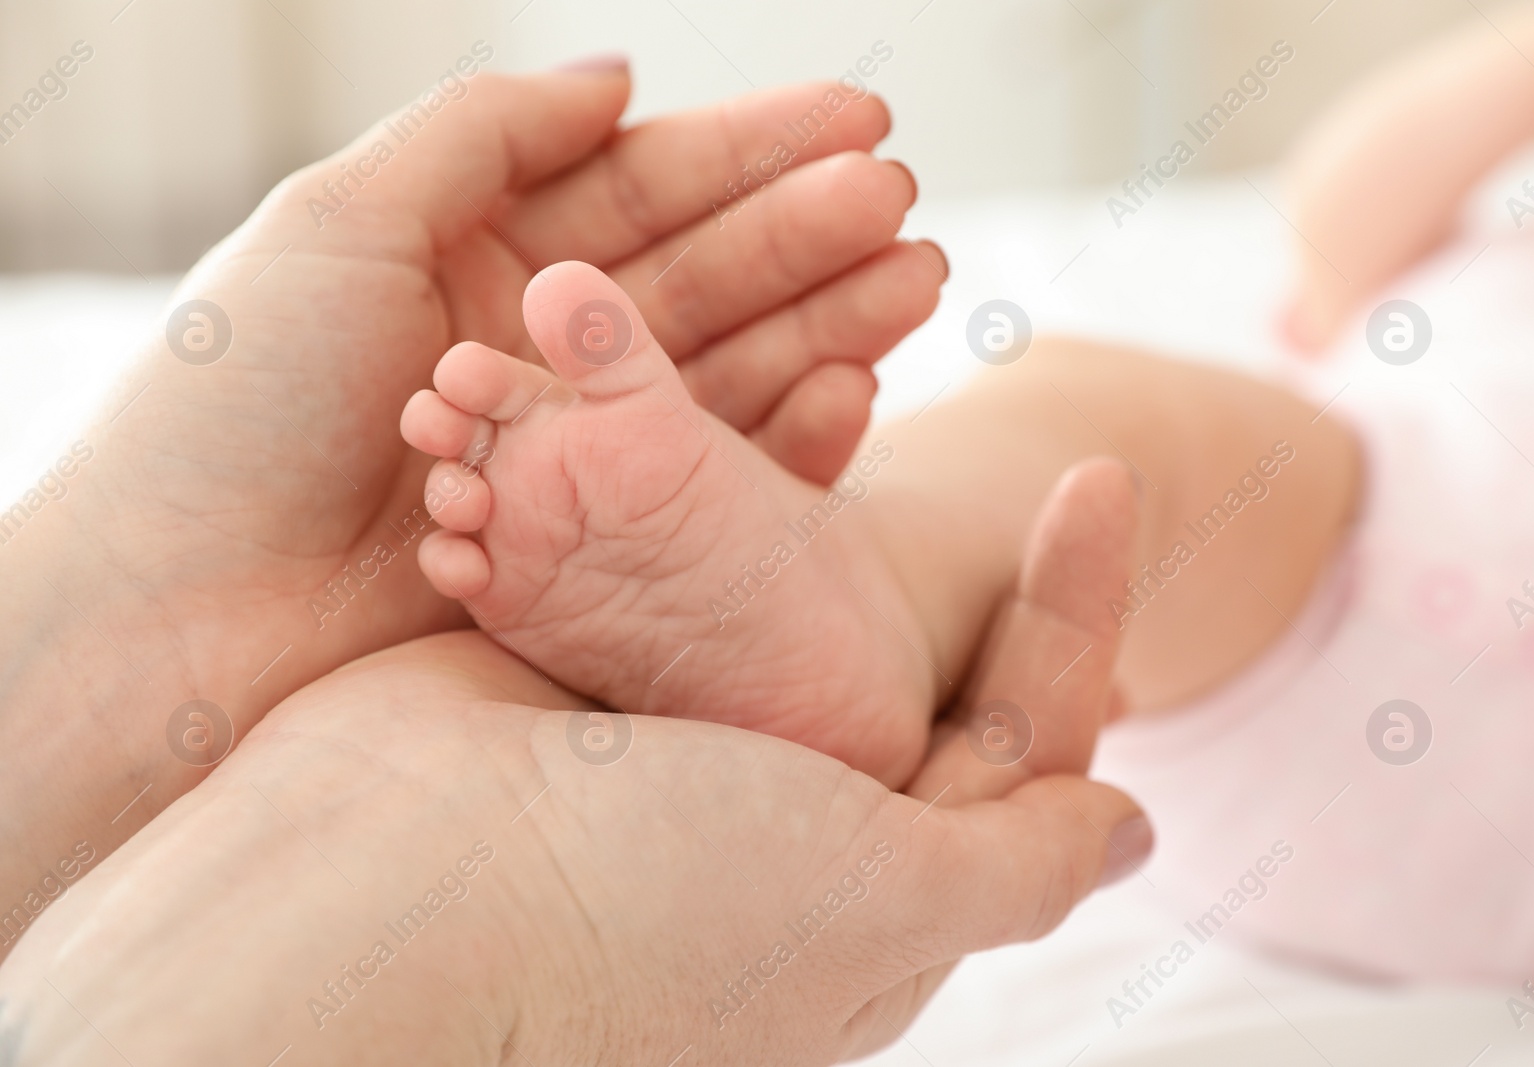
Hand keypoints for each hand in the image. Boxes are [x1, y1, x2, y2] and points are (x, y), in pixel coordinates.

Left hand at [0, 64, 940, 929]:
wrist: (195, 612)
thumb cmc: (242, 402)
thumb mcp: (343, 217)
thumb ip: (487, 131)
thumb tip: (622, 74)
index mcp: (482, 262)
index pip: (646, 190)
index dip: (755, 153)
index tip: (862, 128)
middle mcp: (541, 354)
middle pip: (703, 277)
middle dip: (808, 236)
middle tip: (907, 205)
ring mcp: (576, 455)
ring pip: (727, 372)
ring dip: (826, 324)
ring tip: (919, 280)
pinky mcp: (599, 551)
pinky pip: (716, 481)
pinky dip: (791, 436)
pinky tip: (858, 386)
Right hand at [0, 463, 1145, 1066]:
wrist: (379, 897)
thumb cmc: (654, 910)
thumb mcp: (879, 900)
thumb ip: (1016, 862)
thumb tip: (1137, 834)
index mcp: (862, 874)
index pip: (1010, 733)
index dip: (1067, 610)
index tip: (1094, 480)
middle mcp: (767, 800)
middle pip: (896, 643)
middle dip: (943, 531)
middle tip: (991, 417)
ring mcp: (661, 732)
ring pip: (773, 575)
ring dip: (805, 471)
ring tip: (851, 346)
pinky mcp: (561, 671)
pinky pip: (658, 548)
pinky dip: (683, 465)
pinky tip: (721, 388)